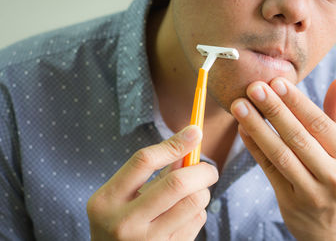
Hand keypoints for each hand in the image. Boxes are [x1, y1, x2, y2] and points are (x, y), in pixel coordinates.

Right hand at [86, 125, 218, 240]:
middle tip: (209, 170)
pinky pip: (196, 221)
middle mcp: (124, 222)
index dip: (174, 143)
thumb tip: (188, 145)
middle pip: (176, 183)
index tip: (194, 132)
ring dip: (201, 192)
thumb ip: (151, 173)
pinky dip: (198, 212)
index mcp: (107, 200)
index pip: (144, 161)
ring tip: (193, 194)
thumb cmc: (118, 221)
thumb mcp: (121, 196)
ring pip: (193, 203)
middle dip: (202, 170)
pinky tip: (185, 216)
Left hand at [230, 77, 335, 240]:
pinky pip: (269, 169)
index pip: (320, 124)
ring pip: (280, 154)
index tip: (276, 82)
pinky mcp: (290, 201)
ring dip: (257, 127)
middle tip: (253, 88)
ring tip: (239, 106)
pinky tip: (242, 129)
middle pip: (298, 137)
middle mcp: (335, 175)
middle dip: (273, 110)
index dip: (296, 102)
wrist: (330, 225)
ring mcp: (312, 191)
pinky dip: (254, 147)